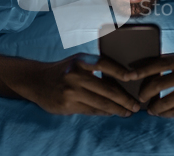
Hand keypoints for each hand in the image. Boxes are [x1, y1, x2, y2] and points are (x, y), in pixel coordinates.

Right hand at [4, 53, 140, 116]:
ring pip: (101, 103)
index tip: (133, 76)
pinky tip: (112, 113)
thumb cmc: (64, 70)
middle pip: (107, 88)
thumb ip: (95, 67)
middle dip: (125, 99)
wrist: (36, 80)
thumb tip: (122, 80)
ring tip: (128, 112)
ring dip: (118, 109)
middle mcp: (75, 74)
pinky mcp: (67, 105)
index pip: (104, 63)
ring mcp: (71, 90)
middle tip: (136, 105)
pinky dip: (104, 112)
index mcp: (81, 60)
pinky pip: (91, 110)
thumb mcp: (77, 62)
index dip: (120, 70)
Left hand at [126, 53, 173, 117]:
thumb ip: (169, 62)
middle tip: (140, 98)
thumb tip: (143, 65)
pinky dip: (166, 114)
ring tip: (150, 109)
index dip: (140, 70)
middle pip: (159, 84)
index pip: (157, 63)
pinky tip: (161, 113)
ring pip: (167, 102)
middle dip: (145, 93)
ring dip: (154, 108)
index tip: (128, 76)